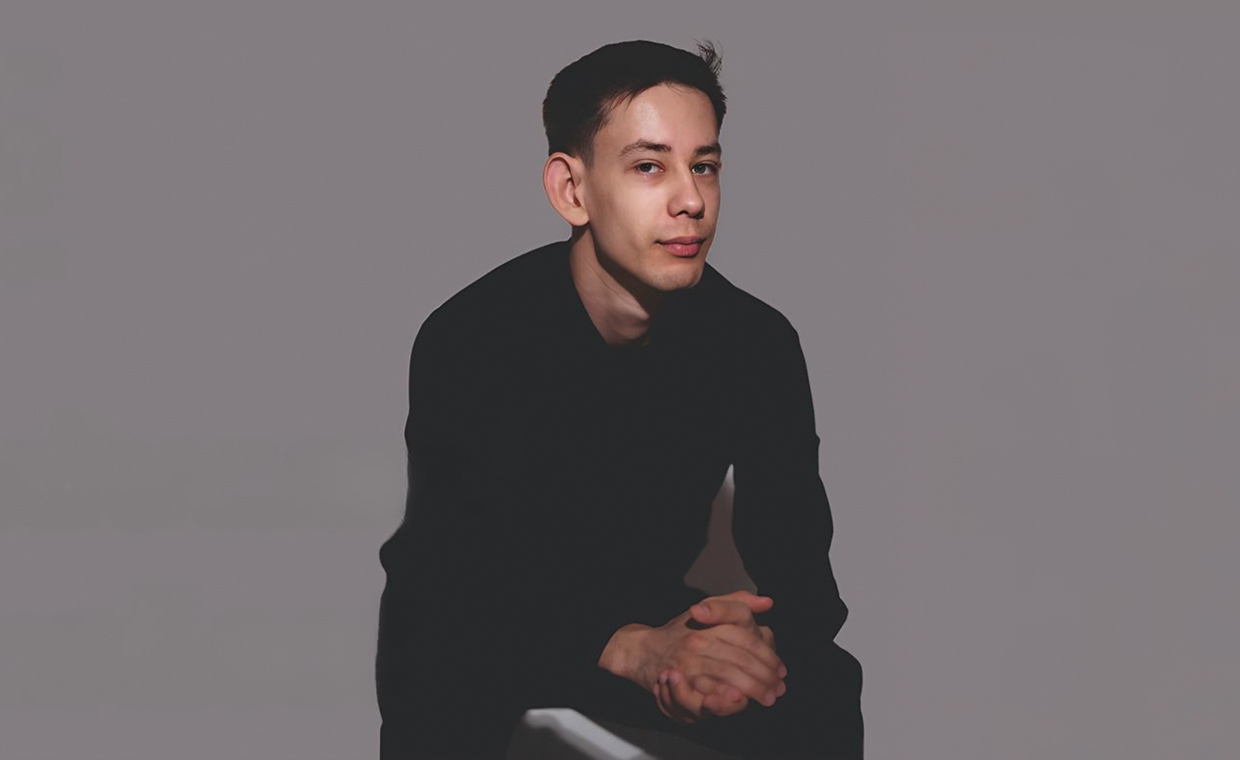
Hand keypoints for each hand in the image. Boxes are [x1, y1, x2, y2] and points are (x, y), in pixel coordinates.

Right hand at [643, 590, 787, 724]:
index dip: (767, 655)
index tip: (780, 669)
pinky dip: (725, 699)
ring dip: (751, 689)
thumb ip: (737, 604)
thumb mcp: (707, 608)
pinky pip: (706, 693)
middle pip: (741, 659)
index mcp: (709, 624)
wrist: (643, 650)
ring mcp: (689, 663)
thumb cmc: (680, 631)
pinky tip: (740, 701)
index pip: (746, 639)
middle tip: (777, 688)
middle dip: (764, 676)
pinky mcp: (680, 684)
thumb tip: (767, 602)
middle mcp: (699, 642)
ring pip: (728, 675)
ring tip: (767, 697)